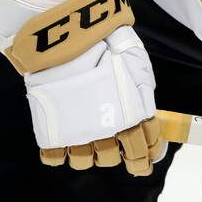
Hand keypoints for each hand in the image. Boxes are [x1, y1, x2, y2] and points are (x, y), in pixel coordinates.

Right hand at [25, 24, 165, 175]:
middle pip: (119, 157)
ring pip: (87, 161)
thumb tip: (146, 114)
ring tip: (89, 140)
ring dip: (90, 154)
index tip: (147, 159)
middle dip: (124, 158)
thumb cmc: (107, 46)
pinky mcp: (52, 134)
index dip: (149, 155)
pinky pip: (54, 158)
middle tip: (123, 155)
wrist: (68, 40)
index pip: (148, 144)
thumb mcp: (136, 66)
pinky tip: (62, 142)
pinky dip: (57, 155)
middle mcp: (110, 129)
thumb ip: (142, 93)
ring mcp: (80, 134)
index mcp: (134, 114)